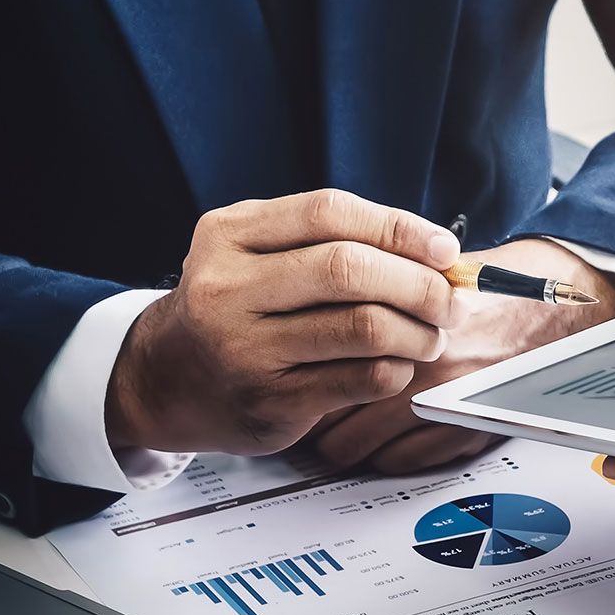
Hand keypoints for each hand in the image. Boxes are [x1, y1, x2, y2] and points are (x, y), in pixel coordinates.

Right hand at [108, 189, 461, 455]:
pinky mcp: (270, 401)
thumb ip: (330, 241)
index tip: (444, 250)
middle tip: (450, 301)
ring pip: (363, 328)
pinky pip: (360, 379)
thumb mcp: (257, 254)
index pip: (329, 213)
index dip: (399, 228)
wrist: (165, 380)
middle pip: (350, 270)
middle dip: (419, 285)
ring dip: (417, 332)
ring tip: (430, 336)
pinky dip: (396, 370)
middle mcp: (228, 288)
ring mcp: (245, 348)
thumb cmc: (236, 308)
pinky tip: (398, 366)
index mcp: (229, 236)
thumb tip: (436, 252)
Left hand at [310, 239, 614, 473]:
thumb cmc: (507, 285)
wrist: (568, 309)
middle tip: (302, 409)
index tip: (288, 373)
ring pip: (355, 447)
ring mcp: (444, 406)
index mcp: (408, 320)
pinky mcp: (466, 433)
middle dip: (311, 415)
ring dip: (342, 441)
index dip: (297, 372)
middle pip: (328, 414)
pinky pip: (400, 462)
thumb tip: (316, 302)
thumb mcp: (434, 271)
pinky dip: (385, 454)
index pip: (322, 362)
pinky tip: (383, 438)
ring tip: (337, 429)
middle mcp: (423, 368)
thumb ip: (378, 288)